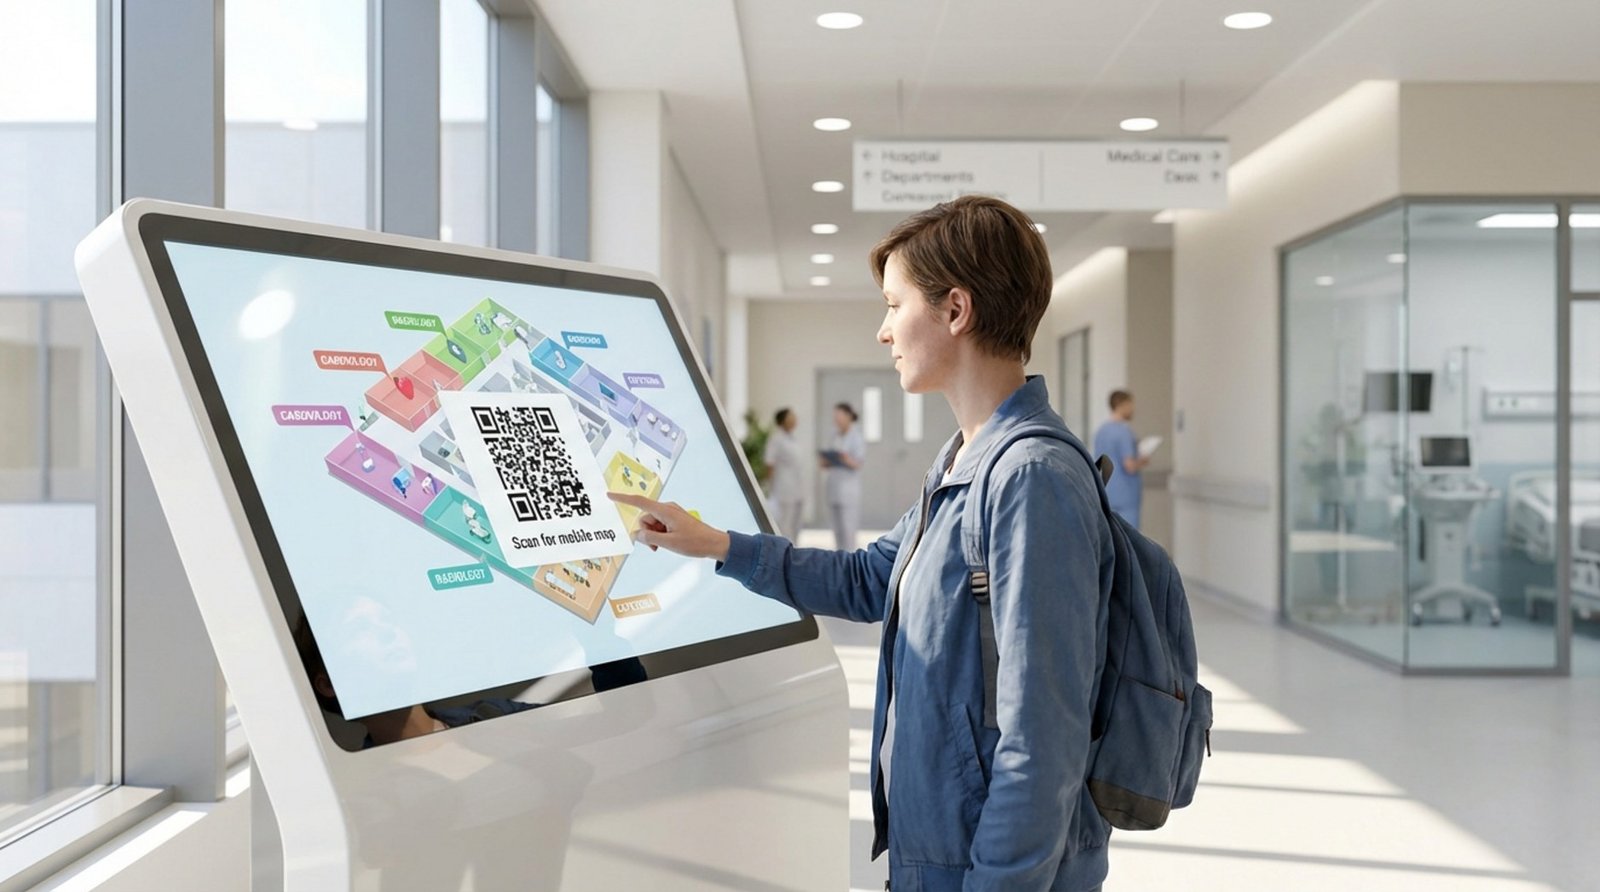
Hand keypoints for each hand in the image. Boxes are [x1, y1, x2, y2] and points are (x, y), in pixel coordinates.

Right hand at [609, 493, 731, 561]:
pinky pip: (659, 526)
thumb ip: (650, 538)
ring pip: (651, 524)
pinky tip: (668, 543)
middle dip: (646, 533)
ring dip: (653, 536)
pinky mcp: (674, 520)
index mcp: (665, 511)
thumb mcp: (669, 543)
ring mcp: (671, 514)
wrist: (714, 544)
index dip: (623, 499)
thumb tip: (637, 534)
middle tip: (657, 546)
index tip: (609, 495)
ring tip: (665, 546)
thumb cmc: (695, 542)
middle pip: (644, 518)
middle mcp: (667, 509)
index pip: (639, 502)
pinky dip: (659, 535)